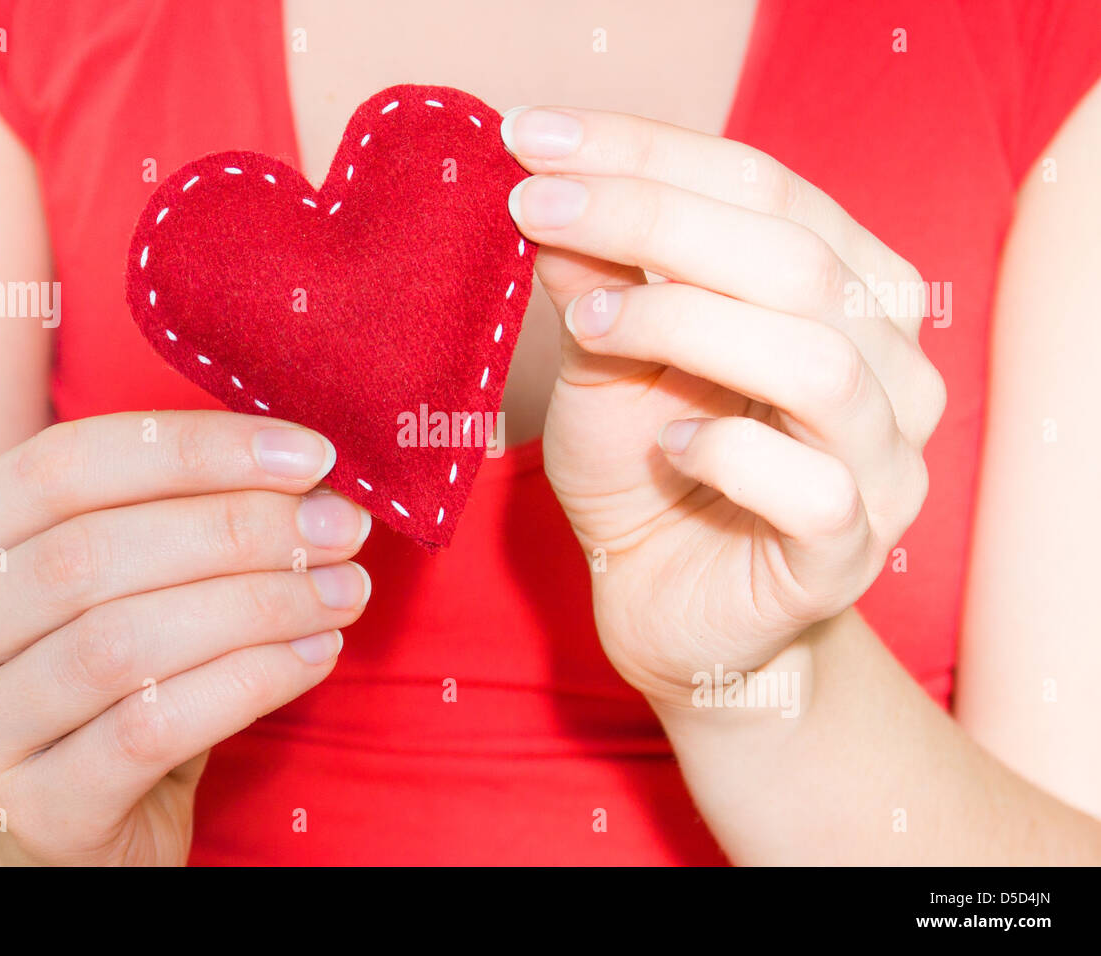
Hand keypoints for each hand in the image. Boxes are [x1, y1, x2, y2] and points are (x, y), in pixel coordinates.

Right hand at [0, 411, 370, 863]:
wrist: (64, 824)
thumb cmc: (98, 682)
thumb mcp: (109, 584)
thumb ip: (169, 518)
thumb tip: (306, 474)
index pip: (60, 466)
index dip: (194, 450)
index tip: (308, 455)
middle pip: (90, 551)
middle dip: (239, 529)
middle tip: (341, 529)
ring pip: (121, 641)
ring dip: (258, 604)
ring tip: (343, 590)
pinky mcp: (33, 813)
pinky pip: (153, 729)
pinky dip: (251, 681)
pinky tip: (317, 655)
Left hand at [502, 107, 944, 707]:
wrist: (670, 612)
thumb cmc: (648, 476)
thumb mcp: (607, 364)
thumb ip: (600, 283)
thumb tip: (558, 191)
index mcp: (843, 291)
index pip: (763, 187)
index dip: (645, 152)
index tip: (531, 139)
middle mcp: (887, 364)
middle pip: (795, 256)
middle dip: (652, 218)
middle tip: (536, 208)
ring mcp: (882, 461)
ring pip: (818, 358)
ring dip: (687, 323)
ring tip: (592, 326)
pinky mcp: (848, 550)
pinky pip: (812, 486)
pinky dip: (729, 452)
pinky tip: (668, 449)